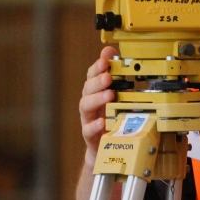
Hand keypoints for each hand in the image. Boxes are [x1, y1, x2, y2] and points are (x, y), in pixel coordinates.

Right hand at [79, 46, 116, 167]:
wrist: (104, 149)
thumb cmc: (109, 119)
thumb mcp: (115, 96)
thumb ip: (113, 73)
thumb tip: (110, 50)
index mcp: (96, 93)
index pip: (92, 75)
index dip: (97, 66)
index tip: (106, 60)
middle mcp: (89, 104)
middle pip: (87, 89)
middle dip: (97, 81)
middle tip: (108, 76)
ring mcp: (88, 120)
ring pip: (85, 107)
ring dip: (96, 99)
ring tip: (109, 95)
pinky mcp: (90, 137)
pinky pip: (88, 130)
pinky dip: (94, 125)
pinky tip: (101, 121)